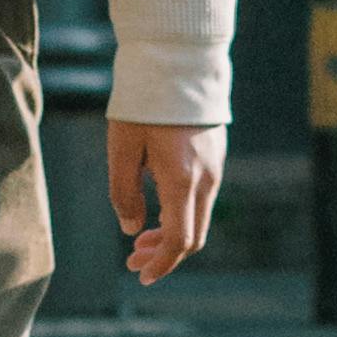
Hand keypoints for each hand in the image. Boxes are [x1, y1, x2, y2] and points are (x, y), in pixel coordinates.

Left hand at [105, 118, 222, 285]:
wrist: (178, 61)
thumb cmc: (144, 104)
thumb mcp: (121, 149)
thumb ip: (124, 193)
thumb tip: (132, 229)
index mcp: (182, 180)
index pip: (179, 241)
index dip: (161, 264)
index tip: (142, 275)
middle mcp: (206, 178)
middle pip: (193, 236)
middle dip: (164, 255)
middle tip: (133, 260)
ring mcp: (215, 167)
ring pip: (198, 217)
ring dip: (171, 234)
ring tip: (140, 238)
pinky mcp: (216, 155)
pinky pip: (201, 198)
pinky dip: (180, 213)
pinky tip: (157, 209)